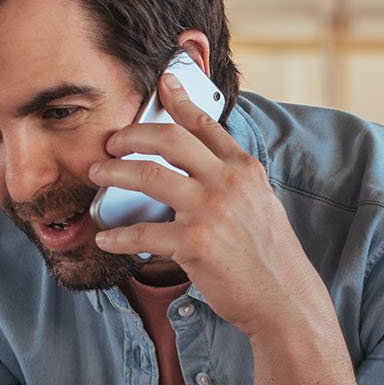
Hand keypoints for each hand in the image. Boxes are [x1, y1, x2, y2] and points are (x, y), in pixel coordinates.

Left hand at [89, 72, 327, 338]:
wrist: (285, 301)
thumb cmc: (271, 258)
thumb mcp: (262, 205)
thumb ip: (235, 181)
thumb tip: (206, 166)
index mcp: (244, 170)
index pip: (206, 125)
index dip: (180, 100)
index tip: (163, 83)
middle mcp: (228, 183)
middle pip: (169, 140)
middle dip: (131, 135)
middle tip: (111, 142)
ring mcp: (211, 212)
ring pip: (149, 176)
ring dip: (114, 173)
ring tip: (98, 175)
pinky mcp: (195, 245)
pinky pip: (143, 233)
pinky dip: (119, 236)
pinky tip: (106, 238)